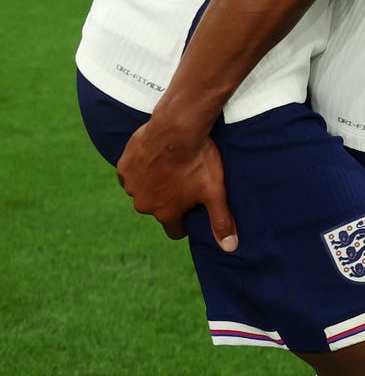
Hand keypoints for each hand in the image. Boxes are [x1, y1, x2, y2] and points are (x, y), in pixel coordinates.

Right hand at [116, 115, 237, 249]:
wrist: (178, 126)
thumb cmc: (199, 159)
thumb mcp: (215, 191)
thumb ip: (220, 221)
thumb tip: (230, 249)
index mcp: (166, 213)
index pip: (175, 229)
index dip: (185, 220)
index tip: (192, 205)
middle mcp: (144, 204)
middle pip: (158, 207)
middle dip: (168, 197)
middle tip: (182, 177)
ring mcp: (132, 185)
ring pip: (143, 189)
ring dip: (152, 182)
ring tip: (169, 164)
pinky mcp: (123, 167)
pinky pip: (131, 172)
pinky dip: (140, 167)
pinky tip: (154, 155)